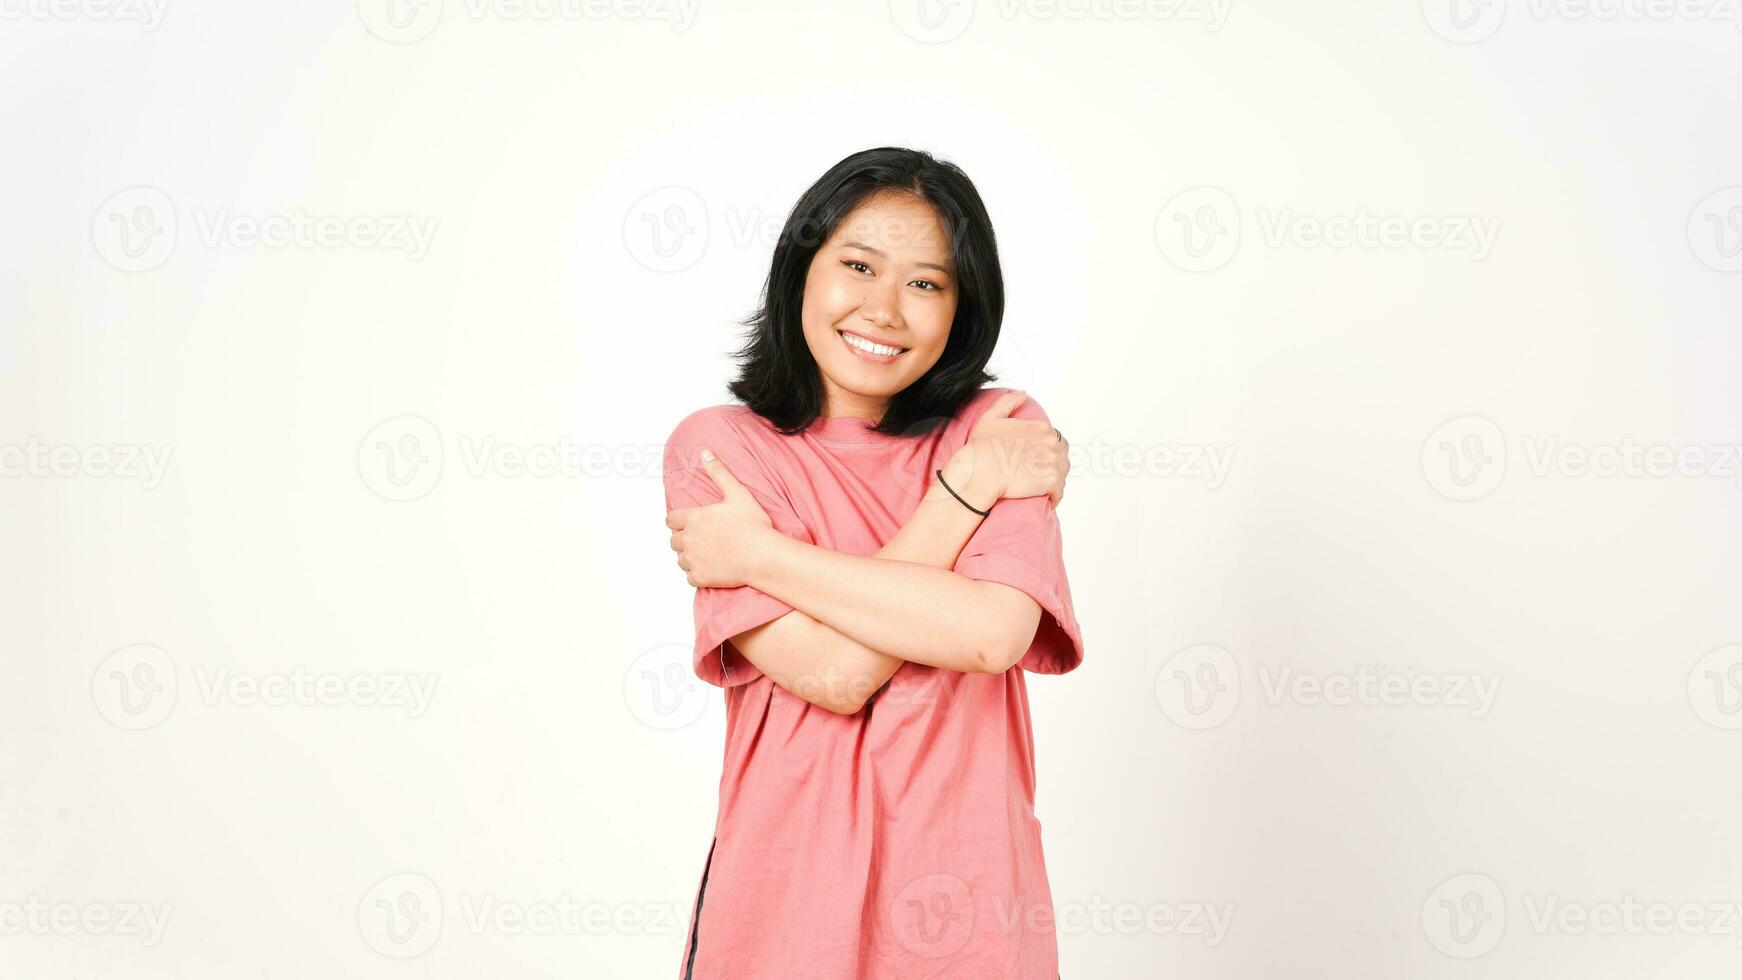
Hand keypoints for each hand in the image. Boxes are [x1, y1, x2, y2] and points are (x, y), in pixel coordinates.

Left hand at [665, 449, 775, 588]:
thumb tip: (705, 453)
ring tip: (707, 553)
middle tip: (702, 538)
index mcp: (694, 519)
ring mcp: (693, 560)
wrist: (763, 556)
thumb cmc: (753, 526)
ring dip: (689, 556)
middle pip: (674, 540)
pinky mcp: (700, 577)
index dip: (678, 521)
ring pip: (680, 559)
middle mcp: (688, 540)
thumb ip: (719, 472)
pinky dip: (697, 573)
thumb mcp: (738, 493)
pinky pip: (690, 576)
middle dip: (683, 538)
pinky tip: (711, 568)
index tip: (689, 522)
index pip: (671, 519)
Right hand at [947, 389, 1069, 507]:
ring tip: (1039, 488)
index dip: (1046, 452)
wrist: (979, 472)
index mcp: (1041, 427)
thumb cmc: (981, 448)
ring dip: (1053, 481)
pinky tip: (1045, 499)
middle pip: (1061, 457)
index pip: (1055, 440)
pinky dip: (1054, 497)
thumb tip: (1021, 394)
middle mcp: (1051, 442)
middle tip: (1037, 475)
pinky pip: (1059, 492)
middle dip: (1052, 465)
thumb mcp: (991, 417)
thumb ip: (1008, 402)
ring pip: (1061, 474)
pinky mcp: (1051, 481)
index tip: (1034, 461)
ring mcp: (1053, 462)